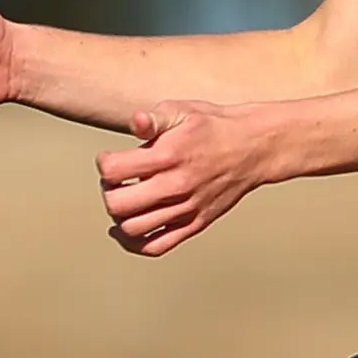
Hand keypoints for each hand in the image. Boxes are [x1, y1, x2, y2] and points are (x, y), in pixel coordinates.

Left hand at [94, 101, 282, 256]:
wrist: (253, 147)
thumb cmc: (212, 126)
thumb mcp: (182, 111)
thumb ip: (154, 118)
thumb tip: (137, 121)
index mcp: (168, 156)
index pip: (113, 170)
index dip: (104, 162)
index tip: (110, 157)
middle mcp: (176, 187)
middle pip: (118, 204)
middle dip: (108, 190)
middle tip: (115, 180)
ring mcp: (185, 209)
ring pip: (133, 229)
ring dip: (119, 215)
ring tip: (124, 199)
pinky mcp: (194, 224)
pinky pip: (157, 246)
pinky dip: (134, 243)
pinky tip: (126, 228)